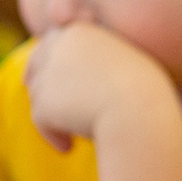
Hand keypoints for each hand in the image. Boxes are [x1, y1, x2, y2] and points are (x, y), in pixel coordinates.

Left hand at [24, 22, 181, 152]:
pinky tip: (68, 149)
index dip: (45, 59)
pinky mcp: (44, 101)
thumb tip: (80, 85)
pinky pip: (40, 121)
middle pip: (37, 65)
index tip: (36, 76)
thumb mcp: (127, 66)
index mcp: (81, 31)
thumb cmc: (145, 93)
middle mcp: (60, 46)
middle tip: (43, 108)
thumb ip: (100, 65)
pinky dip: (52, 136)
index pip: (53, 40)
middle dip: (36, 84)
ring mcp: (50, 72)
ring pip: (39, 96)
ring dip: (53, 116)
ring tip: (73, 136)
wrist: (139, 111)